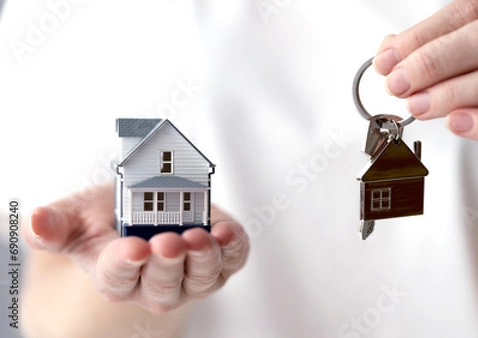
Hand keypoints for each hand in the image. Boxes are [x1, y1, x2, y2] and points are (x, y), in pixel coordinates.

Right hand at [24, 183, 248, 313]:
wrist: (147, 205)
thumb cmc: (110, 216)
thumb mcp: (78, 215)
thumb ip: (56, 224)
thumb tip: (35, 220)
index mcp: (116, 276)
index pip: (118, 278)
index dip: (125, 264)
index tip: (133, 248)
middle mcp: (155, 284)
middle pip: (162, 286)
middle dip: (167, 265)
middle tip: (167, 241)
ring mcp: (191, 275)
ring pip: (201, 279)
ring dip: (202, 260)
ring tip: (200, 237)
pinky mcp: (220, 258)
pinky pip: (232, 261)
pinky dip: (233, 248)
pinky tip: (227, 232)